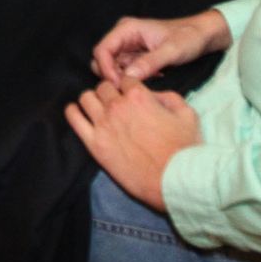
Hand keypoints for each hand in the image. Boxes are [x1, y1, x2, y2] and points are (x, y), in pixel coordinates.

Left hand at [65, 78, 200, 210]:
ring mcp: (103, 125)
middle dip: (111, 92)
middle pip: (103, 87)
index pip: (125, 79)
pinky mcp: (94, 144)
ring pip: (86, 98)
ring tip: (101, 110)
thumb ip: (168, 97)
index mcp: (139, 96)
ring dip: (93, 100)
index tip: (131, 95)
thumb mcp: (187, 114)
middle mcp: (117, 106)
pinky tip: (79, 114)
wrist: (175, 182)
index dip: (129, 87)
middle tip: (118, 104)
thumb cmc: (184, 149)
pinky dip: (74, 112)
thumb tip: (152, 94)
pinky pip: (73, 118)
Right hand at [91, 10, 229, 85]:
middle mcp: (123, 36)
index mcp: (127, 29)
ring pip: (112, 68)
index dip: (105, 69)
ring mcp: (128, 47)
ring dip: (124, 78)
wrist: (202, 35)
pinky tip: (153, 77)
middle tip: (132, 88)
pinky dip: (134, 78)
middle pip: (102, 60)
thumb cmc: (188, 37)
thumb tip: (129, 77)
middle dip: (113, 76)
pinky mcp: (135, 57)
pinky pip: (125, 71)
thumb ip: (150, 62)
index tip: (119, 86)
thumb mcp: (172, 50)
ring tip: (147, 81)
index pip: (102, 50)